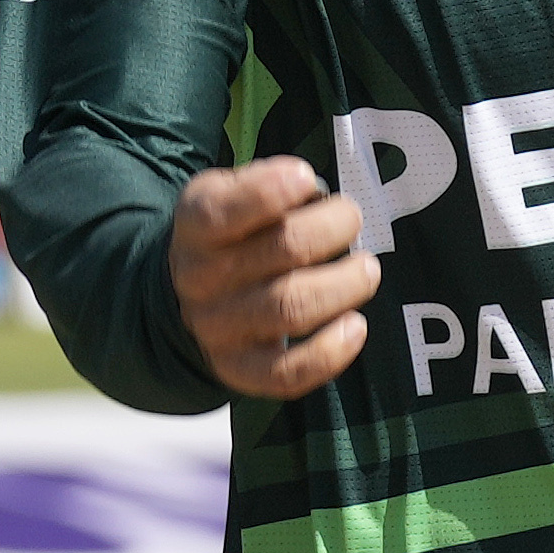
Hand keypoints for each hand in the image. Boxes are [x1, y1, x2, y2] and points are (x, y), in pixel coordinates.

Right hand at [169, 154, 377, 399]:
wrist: (187, 298)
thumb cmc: (230, 235)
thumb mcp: (227, 194)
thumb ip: (262, 185)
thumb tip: (311, 188)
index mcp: (196, 228)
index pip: (221, 212)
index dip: (270, 191)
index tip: (307, 179)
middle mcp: (201, 280)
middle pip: (282, 250)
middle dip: (332, 228)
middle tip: (351, 219)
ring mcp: (219, 328)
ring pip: (290, 308)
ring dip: (344, 285)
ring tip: (366, 269)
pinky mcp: (240, 369)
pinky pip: (286, 372)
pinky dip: (329, 353)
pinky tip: (355, 326)